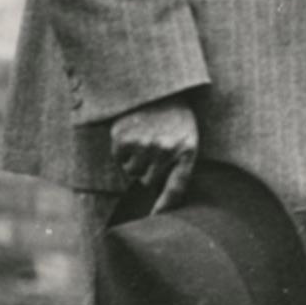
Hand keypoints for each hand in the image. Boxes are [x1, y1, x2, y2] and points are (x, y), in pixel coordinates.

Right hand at [110, 95, 198, 213]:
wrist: (156, 86)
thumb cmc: (174, 117)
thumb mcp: (187, 137)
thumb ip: (178, 164)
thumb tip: (161, 200)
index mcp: (187, 150)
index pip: (177, 188)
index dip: (165, 206)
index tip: (155, 218)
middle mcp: (166, 150)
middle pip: (148, 181)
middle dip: (149, 169)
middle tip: (154, 145)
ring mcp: (144, 145)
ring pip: (132, 171)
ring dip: (135, 159)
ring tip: (145, 136)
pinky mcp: (124, 138)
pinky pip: (118, 158)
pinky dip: (122, 148)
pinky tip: (133, 131)